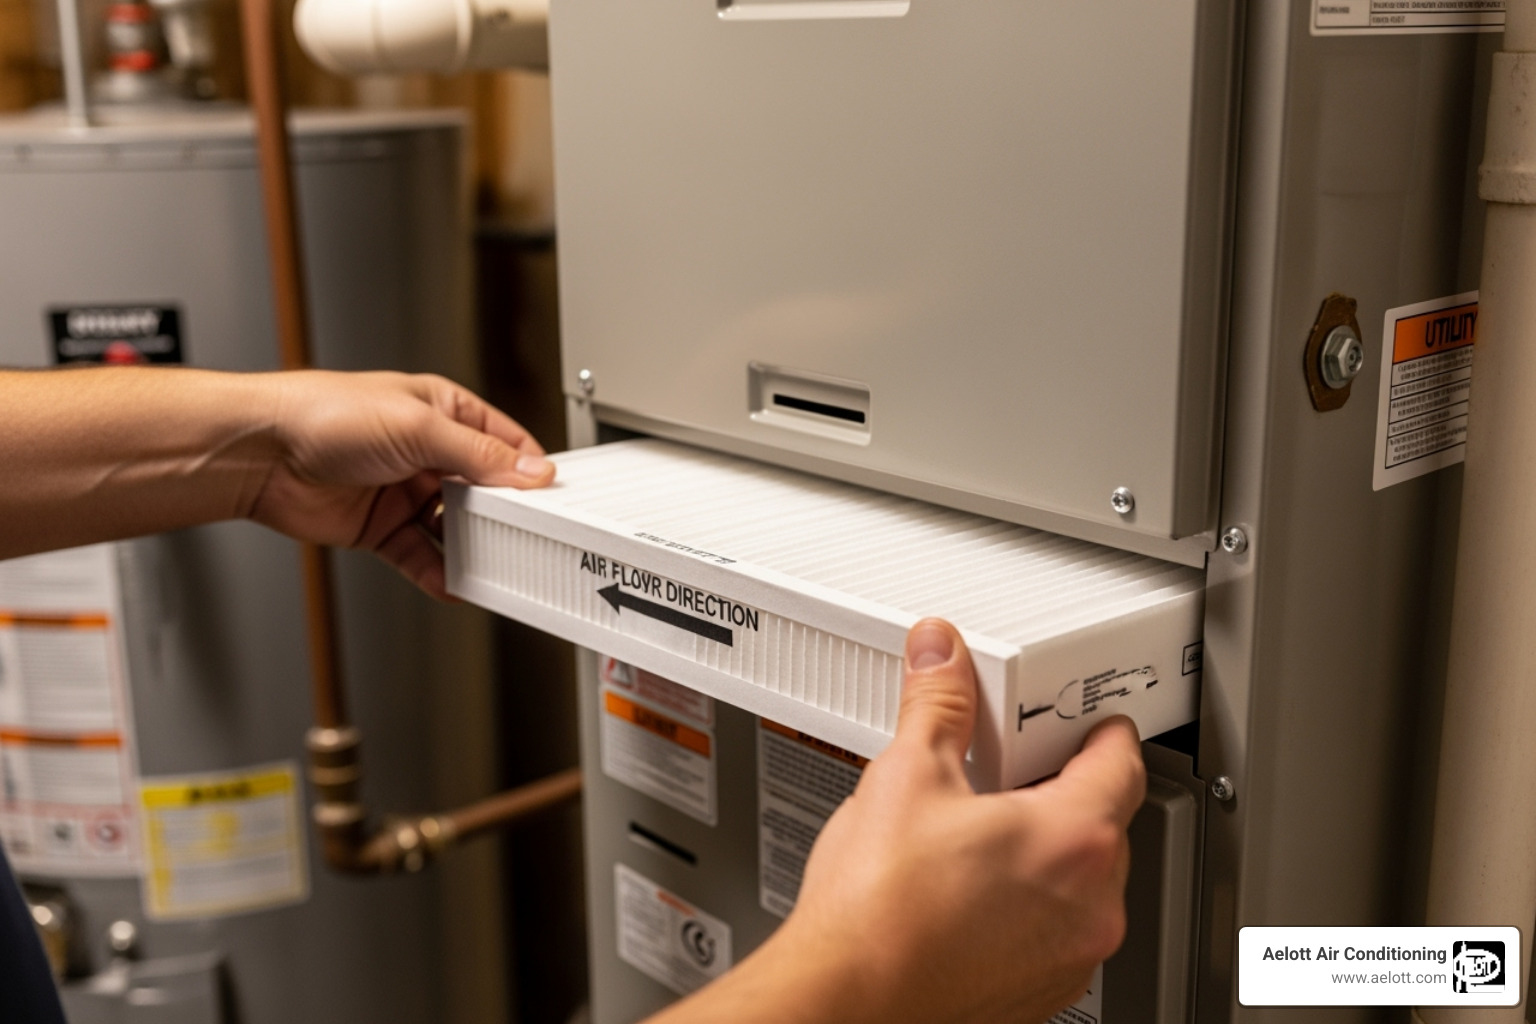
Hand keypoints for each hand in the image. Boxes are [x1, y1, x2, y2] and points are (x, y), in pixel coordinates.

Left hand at [247, 370, 553, 597]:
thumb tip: (530, 471)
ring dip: (471, 548)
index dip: (528, 471)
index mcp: (443, 412)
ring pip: (453, 527)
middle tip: (523, 536)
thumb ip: (479, 455)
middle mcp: (428, 451)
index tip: (550, 498)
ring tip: (490, 565)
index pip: (504, 443)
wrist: (261, 453)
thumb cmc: (324, 413)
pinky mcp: (382, 527)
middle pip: (483, 491)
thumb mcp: (419, 427)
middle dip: (502, 516)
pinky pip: (420, 555)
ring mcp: (404, 491)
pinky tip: (452, 583)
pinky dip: (438, 572)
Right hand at [655, 619, 1143, 1023]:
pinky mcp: (1042, 993)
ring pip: (1081, 883)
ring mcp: (1072, 957)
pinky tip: (967, 895)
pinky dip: (1028, 908)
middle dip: (1059, 793)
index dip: (1100, 732)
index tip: (1088, 723)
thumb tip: (940, 656)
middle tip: (1006, 775)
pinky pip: (1057, 932)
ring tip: (975, 840)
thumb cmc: (877, 912)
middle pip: (1103, 822)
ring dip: (1045, 856)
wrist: (846, 999)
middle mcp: (1092, 905)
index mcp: (1074, 838)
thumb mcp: (907, 776)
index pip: (1121, 763)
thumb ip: (936, 704)